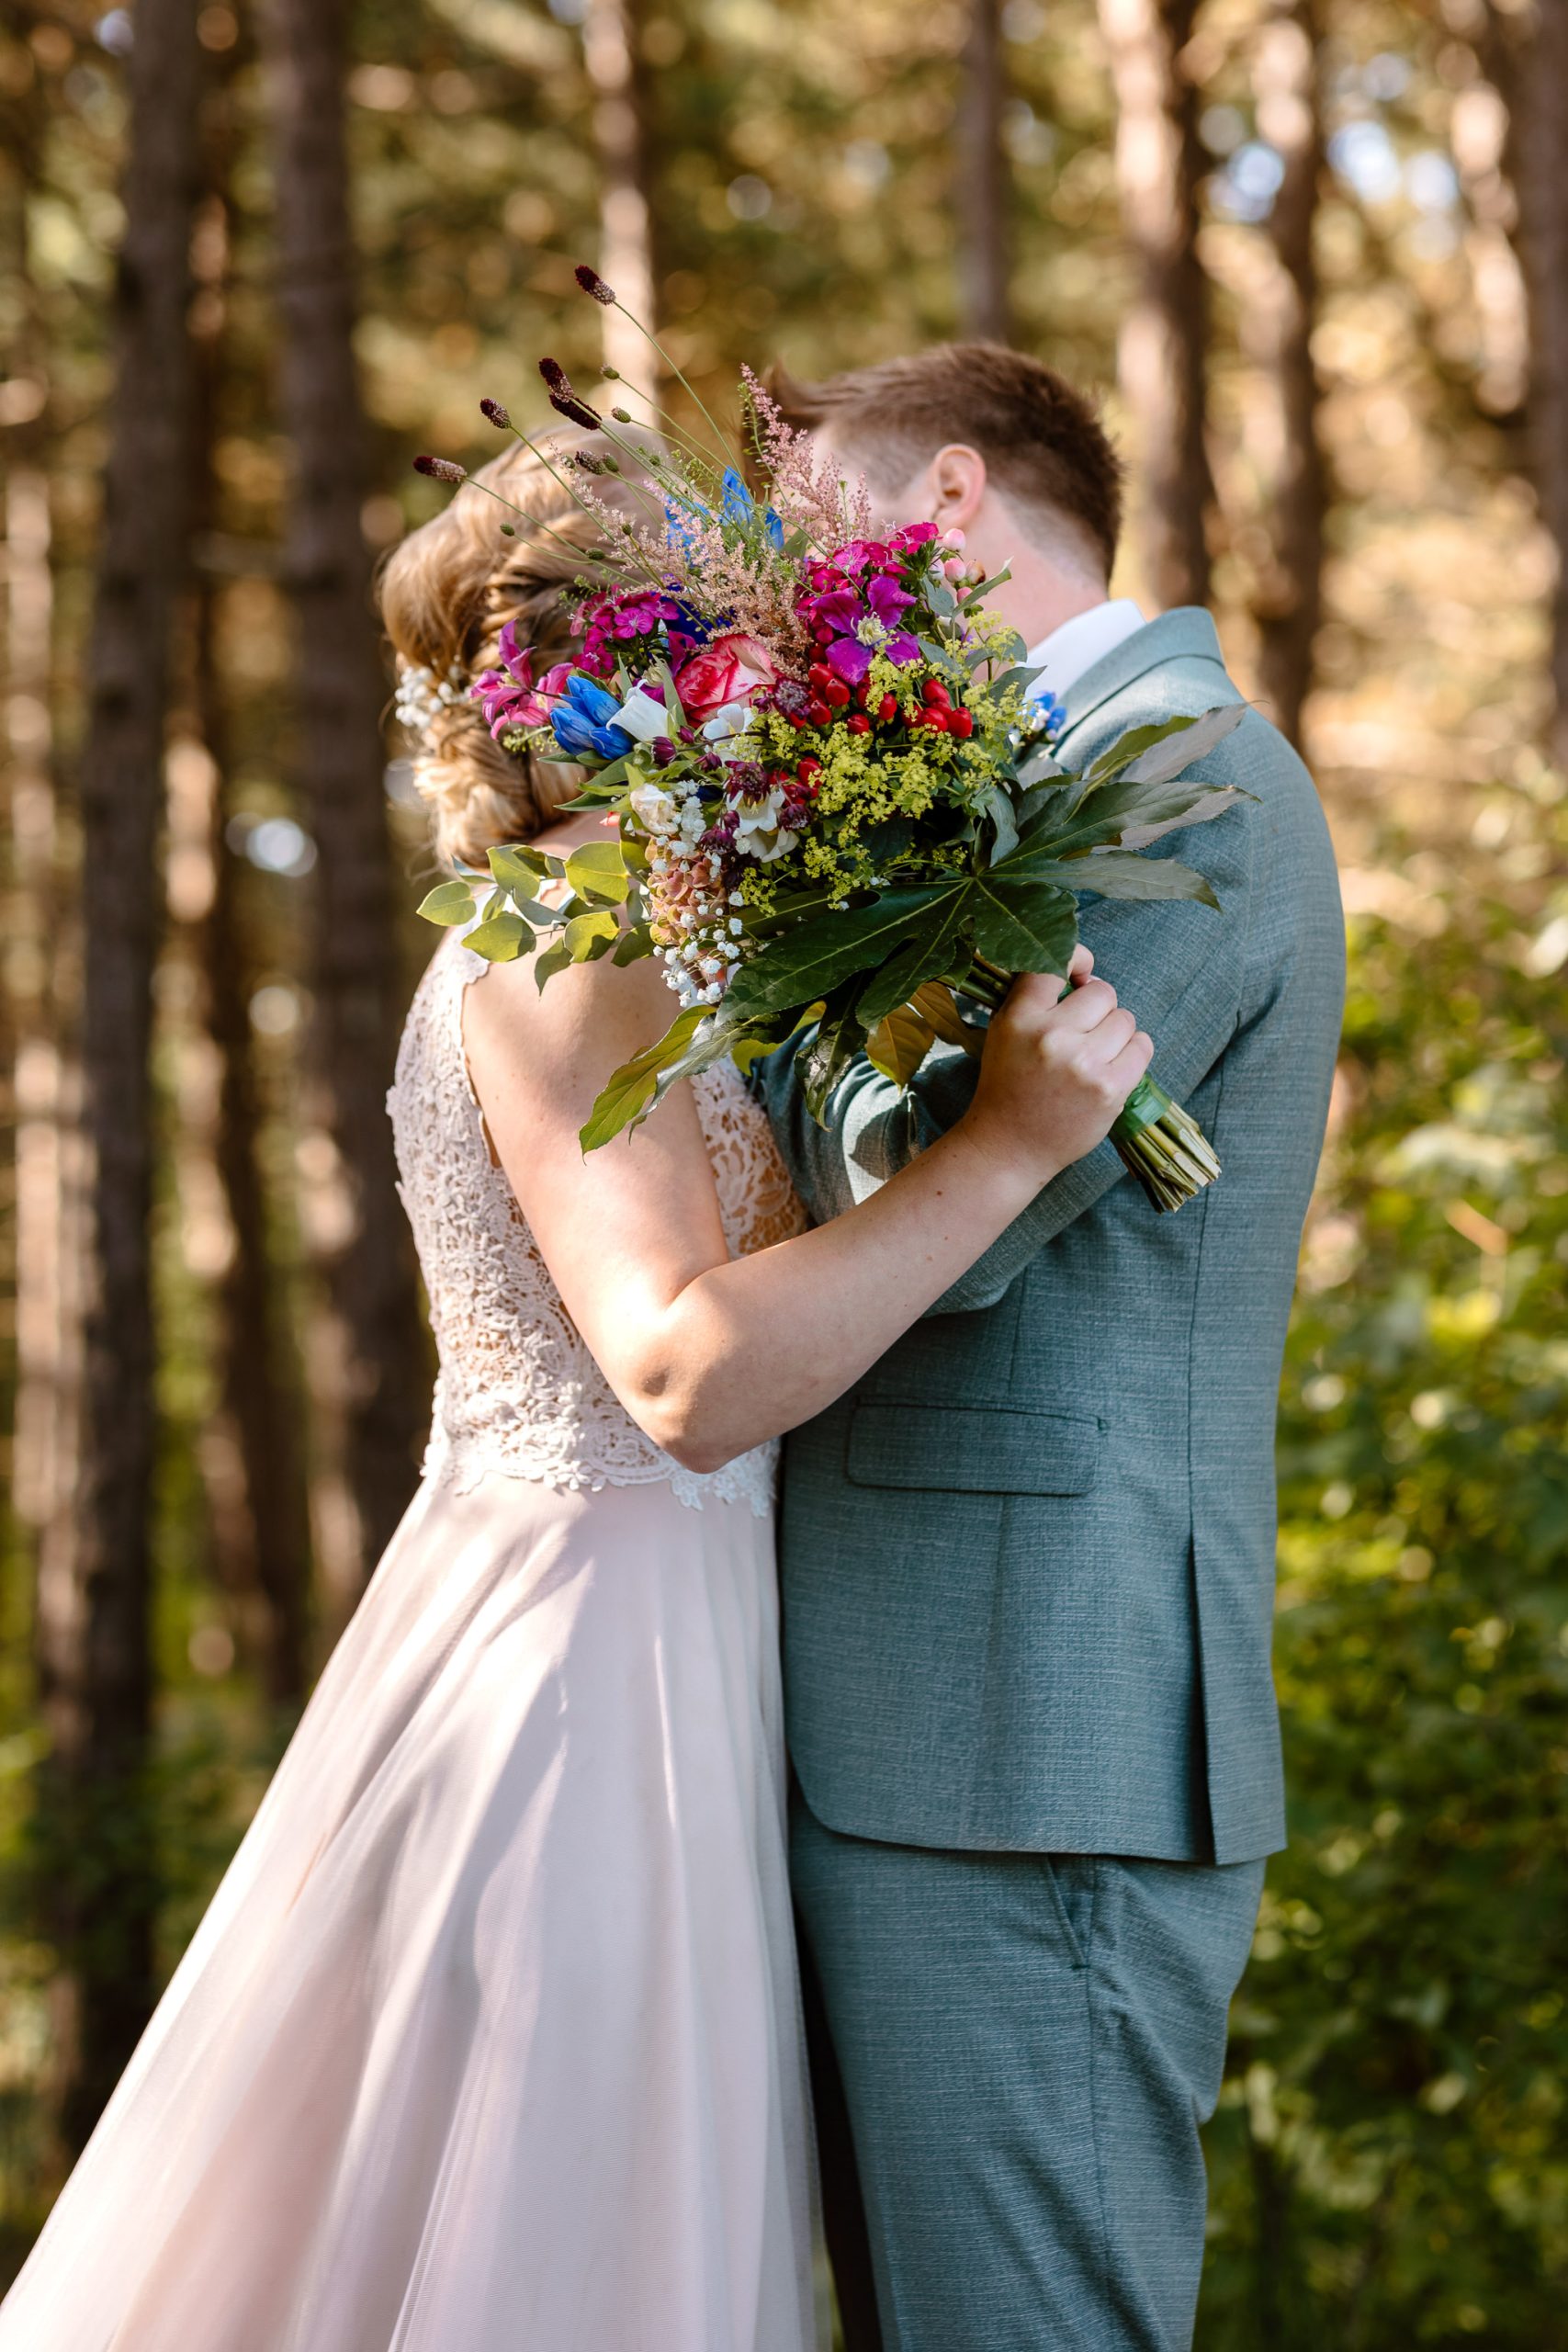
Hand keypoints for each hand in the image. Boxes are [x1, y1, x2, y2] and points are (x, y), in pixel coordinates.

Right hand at [960, 948, 1153, 1182]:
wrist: (1009, 1147)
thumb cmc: (1009, 1086)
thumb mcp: (1004, 1032)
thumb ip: (1036, 999)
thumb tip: (1086, 969)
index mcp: (1020, 1019)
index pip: (1056, 964)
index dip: (1076, 960)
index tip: (1079, 975)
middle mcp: (1052, 1037)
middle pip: (1102, 993)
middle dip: (1098, 1008)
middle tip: (1084, 1032)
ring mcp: (1084, 1064)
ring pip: (1125, 1019)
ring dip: (1116, 1032)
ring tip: (1095, 1054)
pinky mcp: (1110, 1089)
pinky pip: (1142, 1047)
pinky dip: (1133, 1052)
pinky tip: (1114, 1066)